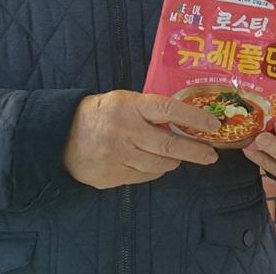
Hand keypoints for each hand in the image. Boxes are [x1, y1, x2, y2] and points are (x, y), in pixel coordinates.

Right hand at [62, 91, 220, 188]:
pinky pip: (144, 176)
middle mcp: (125, 131)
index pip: (169, 111)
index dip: (194, 119)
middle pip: (169, 145)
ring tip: (180, 157)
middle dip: (195, 151)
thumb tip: (185, 122)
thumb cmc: (101, 113)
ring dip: (174, 161)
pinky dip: (155, 170)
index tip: (214, 125)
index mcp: (129, 106)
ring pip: (159, 164)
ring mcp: (118, 156)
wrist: (61, 136)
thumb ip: (150, 109)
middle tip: (211, 155)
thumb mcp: (123, 100)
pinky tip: (155, 164)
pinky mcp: (112, 175)